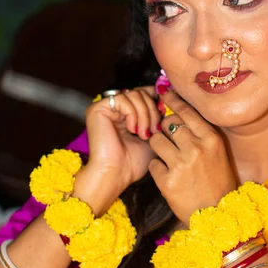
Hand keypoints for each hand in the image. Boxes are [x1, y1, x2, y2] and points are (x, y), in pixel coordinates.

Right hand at [78, 87, 160, 213]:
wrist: (116, 175)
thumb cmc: (133, 163)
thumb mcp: (153, 137)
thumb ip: (159, 118)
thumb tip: (169, 98)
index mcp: (125, 114)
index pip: (144, 94)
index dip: (157, 101)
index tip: (165, 115)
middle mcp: (114, 108)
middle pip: (141, 92)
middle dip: (153, 110)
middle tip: (154, 131)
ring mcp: (105, 107)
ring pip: (135, 94)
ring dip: (145, 114)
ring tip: (144, 134)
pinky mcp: (98, 108)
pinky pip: (123, 99)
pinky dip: (133, 114)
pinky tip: (132, 130)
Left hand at [148, 90, 236, 224]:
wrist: (217, 215)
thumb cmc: (218, 182)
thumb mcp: (218, 153)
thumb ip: (201, 133)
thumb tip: (179, 112)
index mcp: (211, 139)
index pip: (186, 111)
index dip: (172, 101)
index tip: (163, 94)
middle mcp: (196, 148)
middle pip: (168, 123)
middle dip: (164, 127)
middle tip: (167, 136)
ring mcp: (181, 165)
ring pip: (156, 140)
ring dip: (158, 147)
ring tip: (168, 157)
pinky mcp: (167, 182)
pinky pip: (153, 163)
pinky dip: (158, 168)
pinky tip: (168, 175)